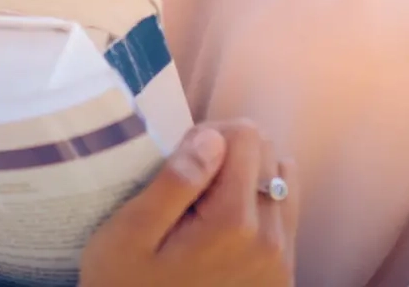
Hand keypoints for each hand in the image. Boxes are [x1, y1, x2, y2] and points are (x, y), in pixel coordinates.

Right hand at [78, 120, 298, 286]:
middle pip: (268, 154)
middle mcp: (271, 242)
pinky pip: (284, 215)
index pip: (248, 136)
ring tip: (206, 206)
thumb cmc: (124, 283)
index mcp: (234, 223)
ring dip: (247, 180)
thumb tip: (214, 138)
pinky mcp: (282, 277)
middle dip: (229, 156)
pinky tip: (222, 229)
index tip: (181, 163)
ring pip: (283, 181)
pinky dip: (257, 207)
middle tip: (189, 188)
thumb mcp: (131, 231)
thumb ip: (176, 181)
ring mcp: (281, 263)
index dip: (209, 137)